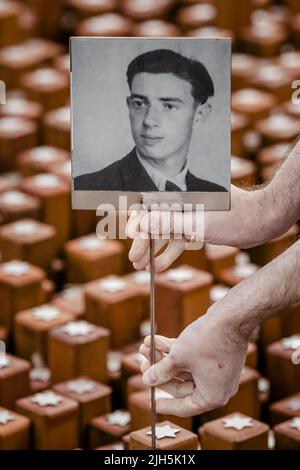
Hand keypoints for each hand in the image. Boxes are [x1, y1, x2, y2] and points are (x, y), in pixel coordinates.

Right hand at [127, 185, 249, 271]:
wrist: (263, 221)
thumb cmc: (236, 217)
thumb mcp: (201, 223)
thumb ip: (170, 223)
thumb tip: (143, 223)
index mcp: (181, 191)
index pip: (151, 204)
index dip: (138, 222)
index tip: (132, 239)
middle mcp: (182, 199)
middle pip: (154, 219)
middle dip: (144, 240)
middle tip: (135, 259)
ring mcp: (188, 212)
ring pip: (164, 231)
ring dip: (153, 248)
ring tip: (140, 266)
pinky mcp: (196, 224)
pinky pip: (177, 238)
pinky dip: (170, 251)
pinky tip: (160, 267)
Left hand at [139, 307, 249, 416]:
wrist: (231, 316)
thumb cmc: (208, 341)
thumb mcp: (178, 358)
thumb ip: (161, 372)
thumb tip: (147, 381)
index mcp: (212, 396)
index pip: (184, 407)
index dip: (165, 404)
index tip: (150, 402)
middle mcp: (216, 386)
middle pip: (181, 385)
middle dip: (159, 371)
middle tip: (142, 362)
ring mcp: (216, 370)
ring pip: (183, 367)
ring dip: (163, 357)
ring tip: (145, 345)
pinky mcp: (215, 355)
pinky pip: (190, 357)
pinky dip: (174, 349)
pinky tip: (155, 339)